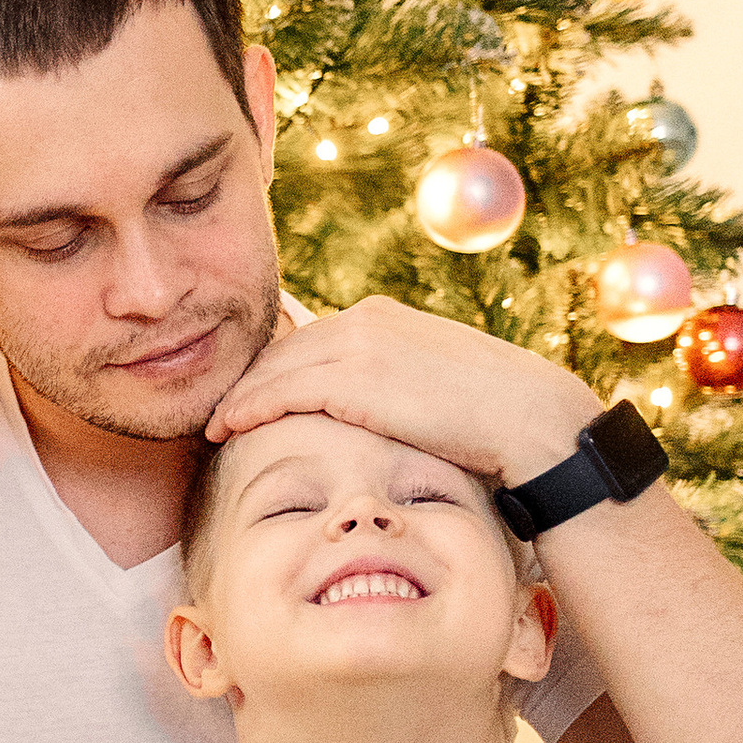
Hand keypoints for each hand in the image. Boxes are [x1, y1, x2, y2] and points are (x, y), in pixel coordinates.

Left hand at [209, 295, 591, 484]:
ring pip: (274, 368)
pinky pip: (281, 391)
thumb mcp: (434, 383)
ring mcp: (357, 346)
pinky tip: (227, 426)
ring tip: (214, 423)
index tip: (250, 393)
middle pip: (284, 349)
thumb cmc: (491, 415)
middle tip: (217, 408)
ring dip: (238, 395)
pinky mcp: (353, 380)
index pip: (311, 340)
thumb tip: (374, 411)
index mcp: (384, 316)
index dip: (275, 368)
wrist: (528, 418)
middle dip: (248, 378)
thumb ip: (394, 382)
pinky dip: (248, 407)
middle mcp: (365, 320)